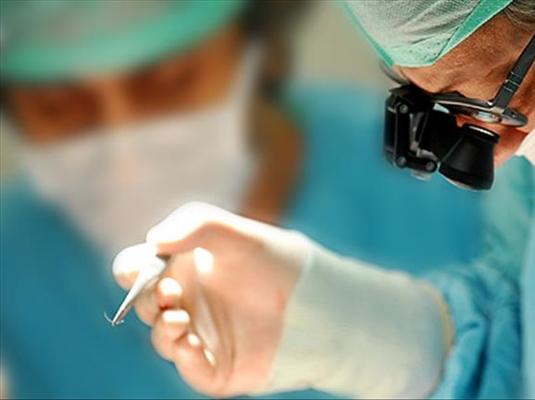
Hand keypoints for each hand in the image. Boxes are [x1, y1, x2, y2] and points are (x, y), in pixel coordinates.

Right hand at [113, 202, 309, 396]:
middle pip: (145, 304)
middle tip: (169, 292)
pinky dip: (186, 359)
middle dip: (148, 298)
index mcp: (182, 269)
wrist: (320, 300)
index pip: (137, 269)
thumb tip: (153, 241)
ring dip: (164, 329)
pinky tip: (191, 345)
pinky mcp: (219, 367)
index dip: (132, 269)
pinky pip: (191, 370)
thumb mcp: (238, 233)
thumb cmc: (278, 261)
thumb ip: (197, 224)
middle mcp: (186, 303)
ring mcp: (200, 336)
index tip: (141, 267)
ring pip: (163, 339)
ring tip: (179, 319)